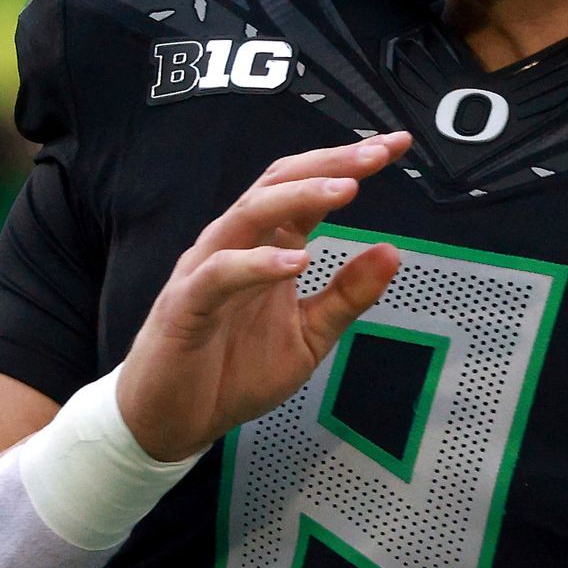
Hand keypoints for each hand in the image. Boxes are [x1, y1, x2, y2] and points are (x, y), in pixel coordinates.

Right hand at [115, 135, 409, 462]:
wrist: (173, 421)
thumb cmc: (232, 372)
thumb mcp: (310, 336)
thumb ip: (347, 295)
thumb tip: (393, 252)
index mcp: (266, 247)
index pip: (306, 190)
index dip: (348, 163)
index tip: (394, 146)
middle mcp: (235, 246)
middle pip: (278, 185)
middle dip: (329, 164)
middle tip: (375, 154)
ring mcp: (207, 271)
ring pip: (248, 215)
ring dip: (298, 198)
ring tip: (344, 190)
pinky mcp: (186, 305)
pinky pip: (221, 273)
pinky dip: (258, 263)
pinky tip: (295, 260)